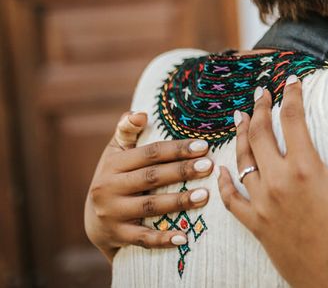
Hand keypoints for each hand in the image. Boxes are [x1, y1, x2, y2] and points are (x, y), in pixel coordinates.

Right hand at [84, 111, 214, 261]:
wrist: (94, 219)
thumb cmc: (115, 176)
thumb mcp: (115, 151)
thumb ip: (127, 130)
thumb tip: (139, 113)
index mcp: (113, 164)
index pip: (150, 153)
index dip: (177, 149)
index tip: (203, 146)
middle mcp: (109, 188)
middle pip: (152, 177)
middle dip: (182, 171)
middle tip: (209, 166)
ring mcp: (112, 214)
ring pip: (150, 206)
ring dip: (178, 202)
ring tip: (204, 195)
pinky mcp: (117, 236)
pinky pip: (143, 238)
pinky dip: (163, 239)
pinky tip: (184, 236)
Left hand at [218, 77, 327, 287]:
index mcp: (307, 169)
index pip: (293, 119)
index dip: (291, 95)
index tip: (291, 79)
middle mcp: (279, 183)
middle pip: (261, 134)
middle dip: (260, 108)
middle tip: (260, 91)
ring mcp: (264, 206)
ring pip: (244, 161)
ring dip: (241, 135)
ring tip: (241, 116)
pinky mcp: (257, 227)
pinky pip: (233, 200)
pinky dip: (226, 182)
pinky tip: (223, 169)